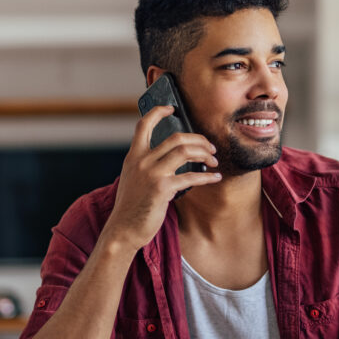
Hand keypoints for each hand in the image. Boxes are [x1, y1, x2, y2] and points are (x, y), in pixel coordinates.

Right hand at [104, 106, 220, 250]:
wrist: (123, 229)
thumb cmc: (131, 206)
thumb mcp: (132, 178)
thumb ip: (145, 165)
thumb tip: (169, 157)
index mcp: (134, 156)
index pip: (143, 125)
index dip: (158, 112)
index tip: (172, 108)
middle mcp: (142, 161)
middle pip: (176, 137)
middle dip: (199, 140)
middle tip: (210, 148)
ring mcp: (152, 173)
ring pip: (184, 150)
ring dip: (205, 154)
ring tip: (214, 161)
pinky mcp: (162, 189)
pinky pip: (191, 177)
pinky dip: (207, 177)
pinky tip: (215, 178)